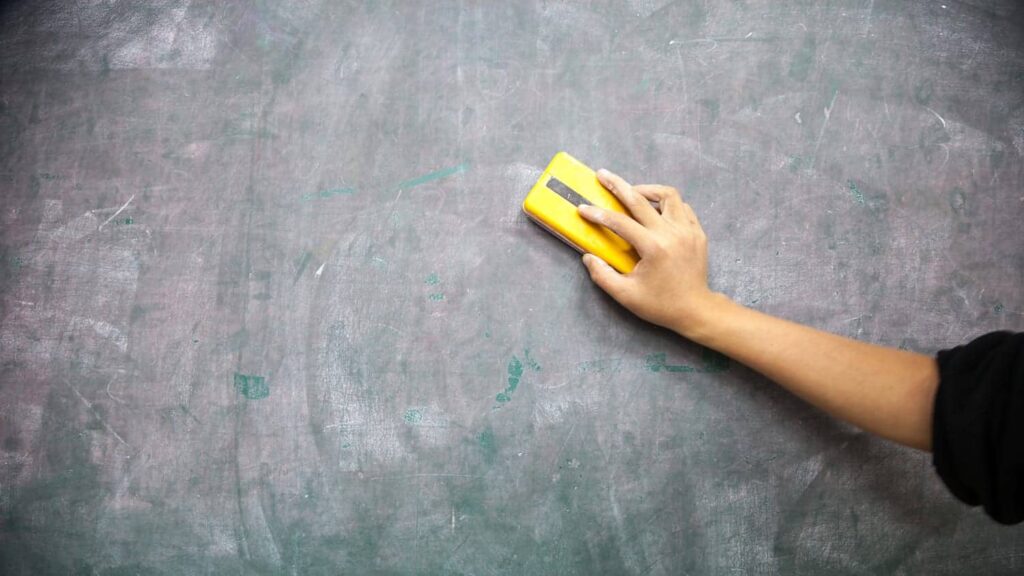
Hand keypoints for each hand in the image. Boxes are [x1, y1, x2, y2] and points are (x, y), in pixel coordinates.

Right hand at [578, 169, 721, 336]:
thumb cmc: (660, 304)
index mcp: (653, 247)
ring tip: (633, 191)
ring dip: (647, 190)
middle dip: (618, 185)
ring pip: (668, 195)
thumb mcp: (625, 295)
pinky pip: (682, 207)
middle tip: (603, 175)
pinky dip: (667, 204)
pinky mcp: (698, 232)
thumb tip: (587, 257)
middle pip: (640, 199)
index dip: (598, 214)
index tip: (582, 208)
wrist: (696, 310)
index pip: (620, 223)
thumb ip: (602, 275)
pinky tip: (655, 210)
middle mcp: (672, 233)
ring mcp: (688, 230)